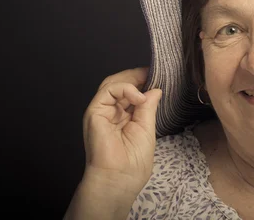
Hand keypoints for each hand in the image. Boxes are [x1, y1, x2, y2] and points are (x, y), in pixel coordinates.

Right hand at [82, 67, 161, 191]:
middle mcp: (110, 112)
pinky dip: (125, 88)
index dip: (142, 82)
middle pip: (120, 84)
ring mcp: (101, 112)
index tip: (159, 76)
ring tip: (148, 80)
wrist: (119, 180)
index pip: (130, 92)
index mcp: (123, 117)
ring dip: (132, 79)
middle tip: (154, 73)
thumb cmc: (133, 162)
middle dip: (137, 76)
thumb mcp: (146, 129)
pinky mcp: (94, 112)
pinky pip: (108, 91)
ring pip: (112, 84)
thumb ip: (148, 107)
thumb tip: (155, 89)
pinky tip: (138, 96)